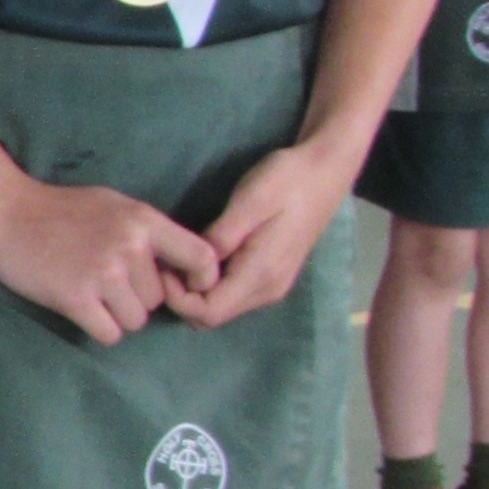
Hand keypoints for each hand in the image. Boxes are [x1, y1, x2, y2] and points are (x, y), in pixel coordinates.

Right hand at [0, 172, 216, 344]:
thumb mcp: (114, 206)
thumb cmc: (58, 209)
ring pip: (136, 321)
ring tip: (91, 294)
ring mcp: (102, 273)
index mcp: (143, 221)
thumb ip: (147, 232)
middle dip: (136, 299)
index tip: (181, 287)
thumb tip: (179, 266)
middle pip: (158, 300)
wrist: (4, 212)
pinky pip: (109, 334)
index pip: (202, 257)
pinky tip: (80, 308)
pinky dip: (98, 328)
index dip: (199, 279)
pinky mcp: (75, 298)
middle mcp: (129, 247)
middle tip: (105, 283)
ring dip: (116, 316)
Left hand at [179, 139, 351, 327]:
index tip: (164, 266)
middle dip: (182, 298)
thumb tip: (194, 266)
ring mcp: (271, 286)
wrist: (325, 172)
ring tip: (179, 258)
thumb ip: (221, 237)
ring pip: (220, 308)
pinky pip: (232, 295)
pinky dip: (210, 285)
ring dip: (195, 292)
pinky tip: (200, 258)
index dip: (178, 298)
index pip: (208, 313)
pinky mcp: (271, 277)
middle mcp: (267, 290)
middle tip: (166, 262)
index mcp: (260, 274)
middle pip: (212, 317)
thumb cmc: (286, 181)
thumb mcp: (249, 201)